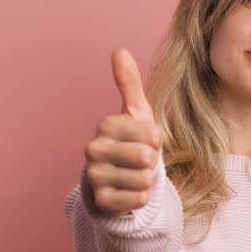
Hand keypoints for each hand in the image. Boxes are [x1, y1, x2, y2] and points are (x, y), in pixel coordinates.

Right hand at [83, 48, 165, 216]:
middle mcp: (93, 149)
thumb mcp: (136, 113)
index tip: (146, 141)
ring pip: (143, 180)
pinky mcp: (100, 201)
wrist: (118, 180)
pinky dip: (141, 198)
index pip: (151, 133)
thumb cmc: (131, 143)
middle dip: (152, 162)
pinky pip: (138, 200)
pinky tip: (130, 191)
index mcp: (106, 125)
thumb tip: (119, 50)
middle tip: (140, 161)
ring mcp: (94, 176)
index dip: (156, 140)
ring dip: (147, 180)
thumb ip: (129, 83)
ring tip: (134, 175)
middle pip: (146, 158)